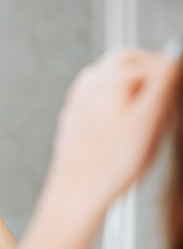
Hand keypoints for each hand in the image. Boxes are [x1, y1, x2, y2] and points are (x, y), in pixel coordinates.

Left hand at [47, 48, 176, 206]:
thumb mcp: (149, 121)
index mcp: (106, 78)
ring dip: (136, 91)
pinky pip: (103, 99)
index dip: (172, 81)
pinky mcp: (76, 116)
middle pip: (131, 62)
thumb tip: (175, 53)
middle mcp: (88, 83)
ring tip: (146, 122)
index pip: (154, 62)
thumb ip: (164, 83)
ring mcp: (79, 99)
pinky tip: (126, 132)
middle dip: (152, 77)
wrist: (76, 195)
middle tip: (165, 105)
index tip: (174, 104)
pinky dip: (120, 106)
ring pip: (116, 79)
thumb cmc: (111, 164)